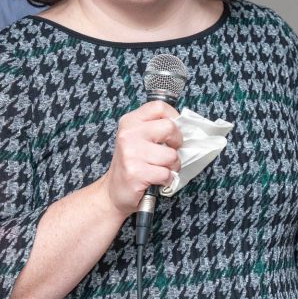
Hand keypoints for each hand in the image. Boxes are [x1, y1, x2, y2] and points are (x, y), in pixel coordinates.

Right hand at [100, 100, 181, 215]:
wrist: (114, 191)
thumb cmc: (131, 164)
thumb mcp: (137, 138)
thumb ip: (155, 127)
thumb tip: (184, 125)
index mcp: (130, 121)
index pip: (159, 107)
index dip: (173, 117)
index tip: (173, 131)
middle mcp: (128, 134)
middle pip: (170, 128)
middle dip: (177, 143)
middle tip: (170, 152)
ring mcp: (131, 153)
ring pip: (171, 155)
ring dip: (172, 166)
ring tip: (161, 168)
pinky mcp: (136, 173)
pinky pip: (166, 174)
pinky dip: (166, 180)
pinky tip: (156, 180)